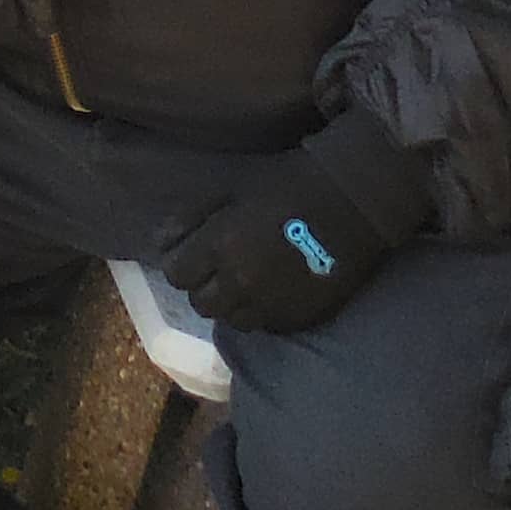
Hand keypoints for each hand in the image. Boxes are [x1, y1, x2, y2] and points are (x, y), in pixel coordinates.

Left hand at [159, 113, 430, 334]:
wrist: (349, 202)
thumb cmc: (285, 183)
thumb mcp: (229, 186)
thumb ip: (190, 216)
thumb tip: (161, 241)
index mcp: (219, 246)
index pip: (176, 275)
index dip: (182, 263)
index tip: (194, 254)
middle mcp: (240, 283)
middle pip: (201, 303)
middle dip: (204, 286)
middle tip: (220, 267)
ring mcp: (271, 305)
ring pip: (233, 321)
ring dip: (233, 303)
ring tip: (246, 281)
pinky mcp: (299, 318)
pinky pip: (266, 326)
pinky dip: (263, 313)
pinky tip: (272, 291)